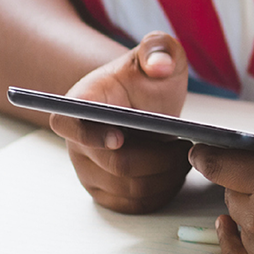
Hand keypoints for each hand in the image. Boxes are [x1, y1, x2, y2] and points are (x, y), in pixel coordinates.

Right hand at [52, 33, 192, 213]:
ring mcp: (88, 170)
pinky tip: (176, 173)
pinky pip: (133, 205)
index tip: (121, 137)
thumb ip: (158, 48)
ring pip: (128, 189)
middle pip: (115, 164)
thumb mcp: (158, 51)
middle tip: (185, 145)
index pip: (68, 124)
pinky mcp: (106, 191)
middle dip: (157, 159)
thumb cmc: (146, 77)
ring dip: (164, 177)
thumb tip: (158, 65)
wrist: (142, 102)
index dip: (90, 135)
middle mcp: (76, 142)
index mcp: (79, 103)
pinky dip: (161, 193)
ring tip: (183, 156)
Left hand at [191, 75, 253, 253]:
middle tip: (245, 172)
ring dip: (241, 212)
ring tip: (247, 198)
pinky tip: (230, 232)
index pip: (220, 165)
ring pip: (237, 225)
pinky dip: (231, 246)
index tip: (197, 150)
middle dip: (236, 182)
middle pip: (230, 194)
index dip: (206, 155)